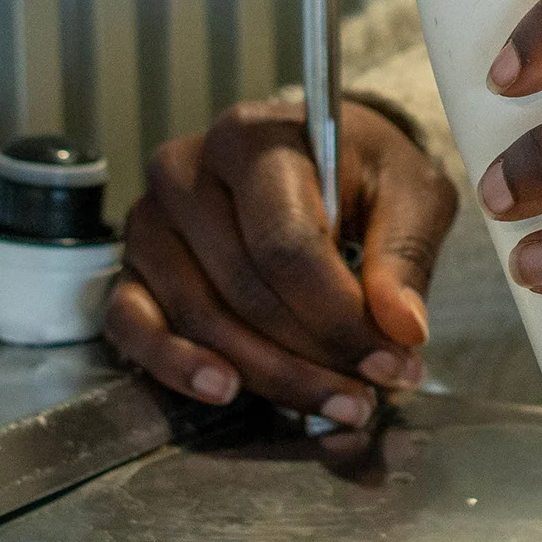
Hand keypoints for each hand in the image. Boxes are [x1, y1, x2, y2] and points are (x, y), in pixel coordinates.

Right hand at [105, 99, 458, 423]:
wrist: (316, 156)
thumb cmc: (360, 171)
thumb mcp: (410, 193)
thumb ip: (405, 255)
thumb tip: (402, 327)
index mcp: (255, 140)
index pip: (287, 246)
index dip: (339, 317)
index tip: (389, 361)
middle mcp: (187, 172)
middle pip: (245, 291)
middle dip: (314, 356)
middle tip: (369, 393)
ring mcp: (150, 221)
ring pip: (199, 319)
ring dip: (268, 375)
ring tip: (332, 402)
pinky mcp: (131, 266)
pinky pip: (133, 326)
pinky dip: (177, 366)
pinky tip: (225, 388)